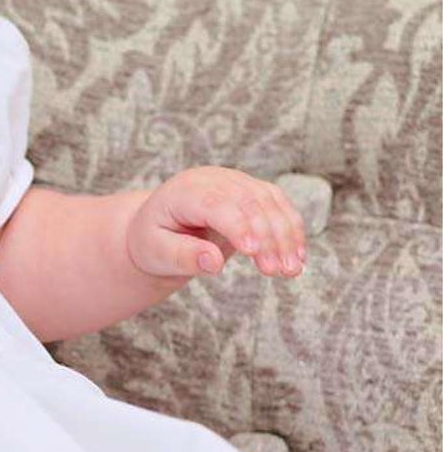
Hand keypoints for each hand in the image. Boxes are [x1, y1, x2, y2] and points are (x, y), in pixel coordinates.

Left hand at [125, 165, 307, 280]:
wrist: (160, 228)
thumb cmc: (155, 241)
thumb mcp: (156, 253)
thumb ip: (182, 257)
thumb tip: (213, 262)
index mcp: (183, 191)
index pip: (215, 203)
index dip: (237, 225)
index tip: (253, 252)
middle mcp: (212, 179)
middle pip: (247, 202)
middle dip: (268, 236)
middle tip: (277, 272)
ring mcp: (235, 182)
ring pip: (270, 202)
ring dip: (286, 236)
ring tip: (291, 270)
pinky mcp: (252, 192)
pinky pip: (279, 206)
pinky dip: (291, 230)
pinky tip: (297, 257)